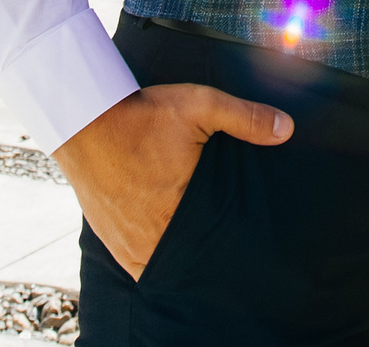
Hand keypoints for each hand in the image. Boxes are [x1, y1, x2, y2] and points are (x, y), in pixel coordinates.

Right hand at [53, 84, 292, 277]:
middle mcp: (153, 234)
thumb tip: (287, 129)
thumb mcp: (199, 105)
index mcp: (180, 208)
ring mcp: (128, 242)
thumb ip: (245, 118)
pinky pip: (138, 264)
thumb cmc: (140, 114)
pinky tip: (166, 243)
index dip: (229, 238)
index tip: (239, 231)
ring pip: (164, 263)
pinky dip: (153, 257)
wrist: (81, 119)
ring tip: (193, 235)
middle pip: (191, 255)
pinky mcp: (109, 239)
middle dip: (206, 246)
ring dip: (178, 253)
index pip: (215, 241)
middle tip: (217, 231)